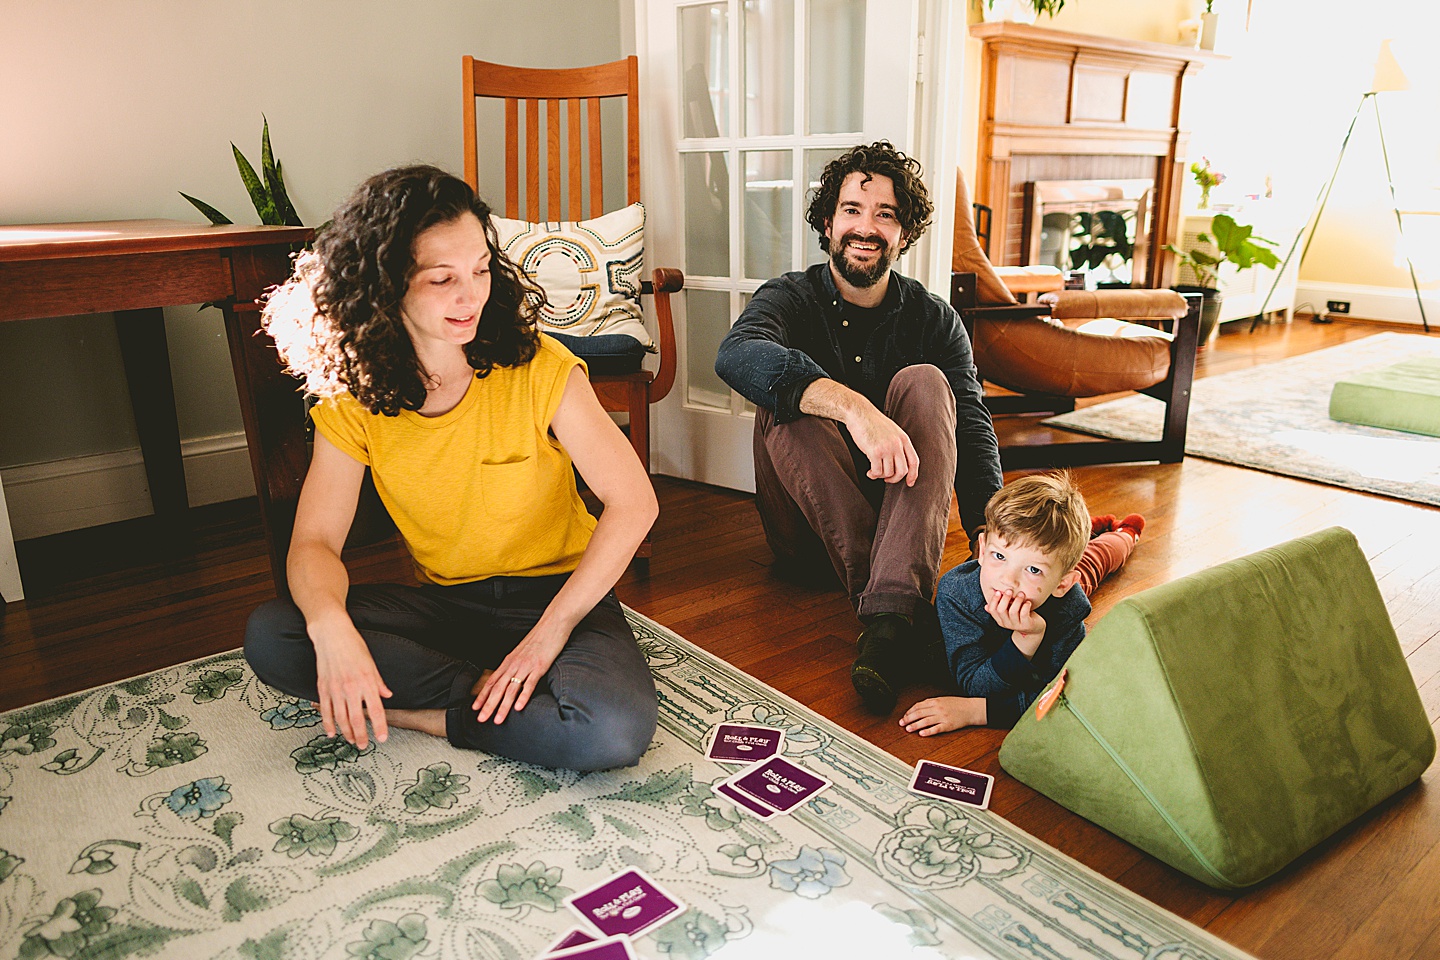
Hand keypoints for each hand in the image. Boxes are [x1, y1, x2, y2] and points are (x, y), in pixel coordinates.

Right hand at [312, 624, 391, 748]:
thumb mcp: (371, 664)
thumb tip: (386, 696)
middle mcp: (351, 688)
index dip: (380, 726)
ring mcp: (335, 689)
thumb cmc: (353, 646)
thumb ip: (378, 683)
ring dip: (346, 732)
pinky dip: (328, 724)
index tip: (382, 738)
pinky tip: (332, 732)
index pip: (375, 710)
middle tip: (363, 746)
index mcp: (366, 682)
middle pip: (356, 719)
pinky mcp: (323, 688)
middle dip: (361, 736)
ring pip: (340, 718)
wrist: (332, 635)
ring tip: (351, 740)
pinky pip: (325, 710)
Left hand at [473, 618, 569, 723]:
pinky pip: (529, 684)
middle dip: (488, 705)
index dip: (482, 695)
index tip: (475, 708)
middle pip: (498, 688)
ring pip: (511, 689)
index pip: (492, 681)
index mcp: (509, 661)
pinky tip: (518, 708)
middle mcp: (514, 664)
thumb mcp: (523, 652)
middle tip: (481, 719)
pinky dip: (523, 697)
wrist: (552, 623)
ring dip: (503, 706)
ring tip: (498, 720)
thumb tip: (511, 676)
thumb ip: (516, 664)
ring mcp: (526, 666)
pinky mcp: (539, 667)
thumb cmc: (540, 637)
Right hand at [846, 404, 918, 485]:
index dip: (913, 475)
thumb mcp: (892, 431)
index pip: (914, 461)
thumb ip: (898, 444)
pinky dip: (873, 475)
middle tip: (887, 479)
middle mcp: (897, 444)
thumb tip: (898, 463)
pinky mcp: (875, 452)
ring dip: (881, 476)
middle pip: (902, 471)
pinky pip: (877, 471)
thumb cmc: (872, 422)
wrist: (859, 413)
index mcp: (903, 439)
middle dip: (894, 479)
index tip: (910, 483)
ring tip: (874, 472)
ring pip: (889, 473)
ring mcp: (887, 448)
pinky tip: (869, 472)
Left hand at [899, 696, 985, 735]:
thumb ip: (931, 703)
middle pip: (919, 713)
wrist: (971, 709)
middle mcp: (937, 708)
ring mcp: (942, 717)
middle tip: (902, 723)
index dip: (909, 712)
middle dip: (908, 718)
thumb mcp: (943, 699)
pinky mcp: (948, 725)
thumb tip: (918, 707)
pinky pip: (936, 729)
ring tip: (908, 729)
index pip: (918, 706)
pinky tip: (922, 734)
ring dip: (915, 725)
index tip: (904, 716)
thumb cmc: (957, 704)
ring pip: (925, 721)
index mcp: (935, 701)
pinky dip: (928, 731)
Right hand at [985, 589, 1045, 656]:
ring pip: (1013, 612)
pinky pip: (1024, 614)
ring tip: (1021, 594)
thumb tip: (986, 606)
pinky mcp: (1026, 625)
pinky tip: (1028, 602)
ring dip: (1017, 601)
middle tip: (1009, 590)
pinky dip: (1025, 606)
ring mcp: (1017, 625)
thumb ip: (999, 609)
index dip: (994, 600)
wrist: (1033, 629)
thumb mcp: (1008, 614)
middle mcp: (1007, 623)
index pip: (992, 610)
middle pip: (1001, 610)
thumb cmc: (1020, 617)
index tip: (999, 591)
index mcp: (1000, 620)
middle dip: (1005, 599)